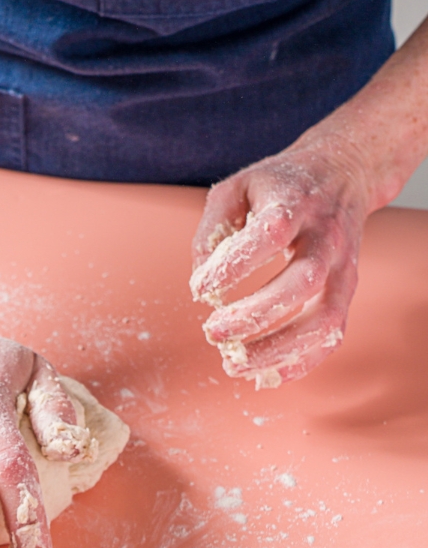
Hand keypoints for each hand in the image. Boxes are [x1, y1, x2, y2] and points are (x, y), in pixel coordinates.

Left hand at [189, 139, 370, 388]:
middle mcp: (327, 236)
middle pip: (304, 281)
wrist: (343, 172)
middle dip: (256, 315)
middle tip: (212, 332)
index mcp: (296, 203)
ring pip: (324, 317)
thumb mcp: (237, 188)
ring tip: (234, 365)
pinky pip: (333, 335)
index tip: (200, 288)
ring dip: (279, 349)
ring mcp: (343, 267)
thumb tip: (201, 285)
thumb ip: (211, 230)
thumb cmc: (278, 186)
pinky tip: (266, 376)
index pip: (271, 233)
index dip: (235, 265)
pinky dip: (302, 362)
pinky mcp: (347, 291)